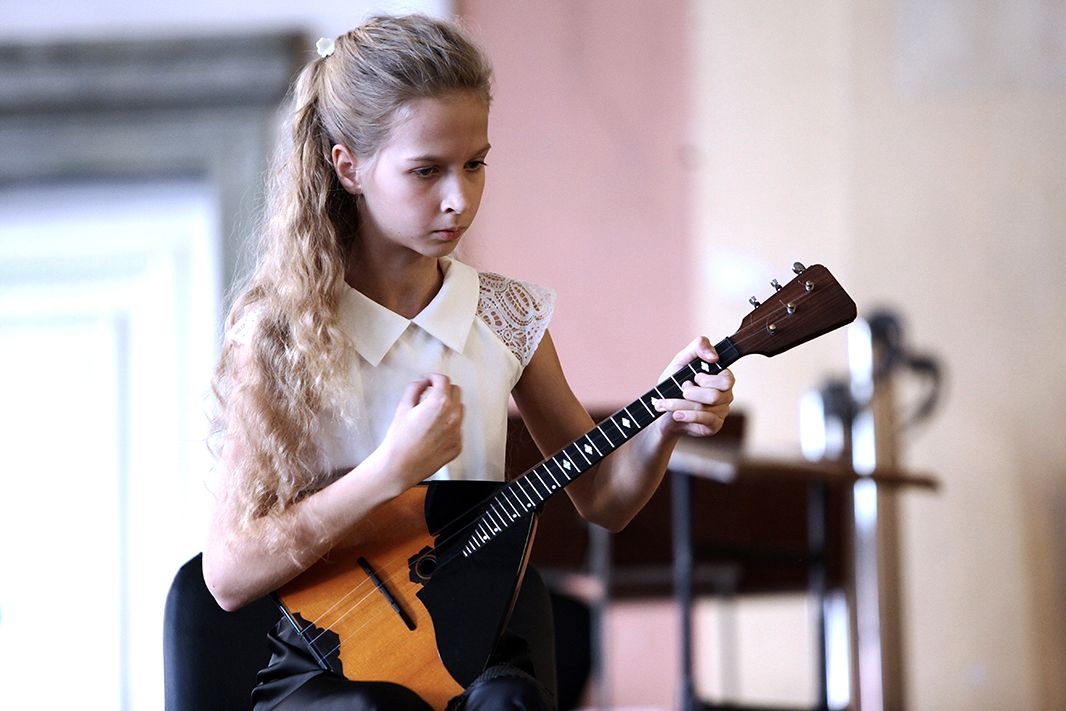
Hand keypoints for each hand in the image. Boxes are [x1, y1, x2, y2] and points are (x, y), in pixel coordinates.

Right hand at [378, 373, 463, 490]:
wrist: (400, 466)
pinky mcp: (457, 445)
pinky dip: (449, 425)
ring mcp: (457, 432)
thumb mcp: (403, 407)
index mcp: (439, 404)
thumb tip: (422, 382)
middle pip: (456, 392)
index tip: (429, 380)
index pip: (444, 380)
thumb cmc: (400, 441)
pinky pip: (458, 428)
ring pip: (460, 410)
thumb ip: (415, 388)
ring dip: (449, 406)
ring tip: (432, 414)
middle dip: (443, 390)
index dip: (433, 377)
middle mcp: (452, 417)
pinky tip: (434, 431)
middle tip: (431, 393)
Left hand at [653, 337, 734, 437]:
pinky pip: (704, 420)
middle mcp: (726, 395)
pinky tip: (676, 414)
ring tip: (666, 403)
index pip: (727, 379)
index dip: (707, 379)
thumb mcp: (682, 360)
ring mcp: (721, 412)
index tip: (694, 377)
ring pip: (704, 408)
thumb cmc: (673, 383)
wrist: (661, 409)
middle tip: (681, 390)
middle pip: (715, 396)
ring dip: (680, 404)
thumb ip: (698, 346)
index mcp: (722, 378)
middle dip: (692, 393)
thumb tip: (714, 357)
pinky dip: (686, 415)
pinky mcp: (713, 426)